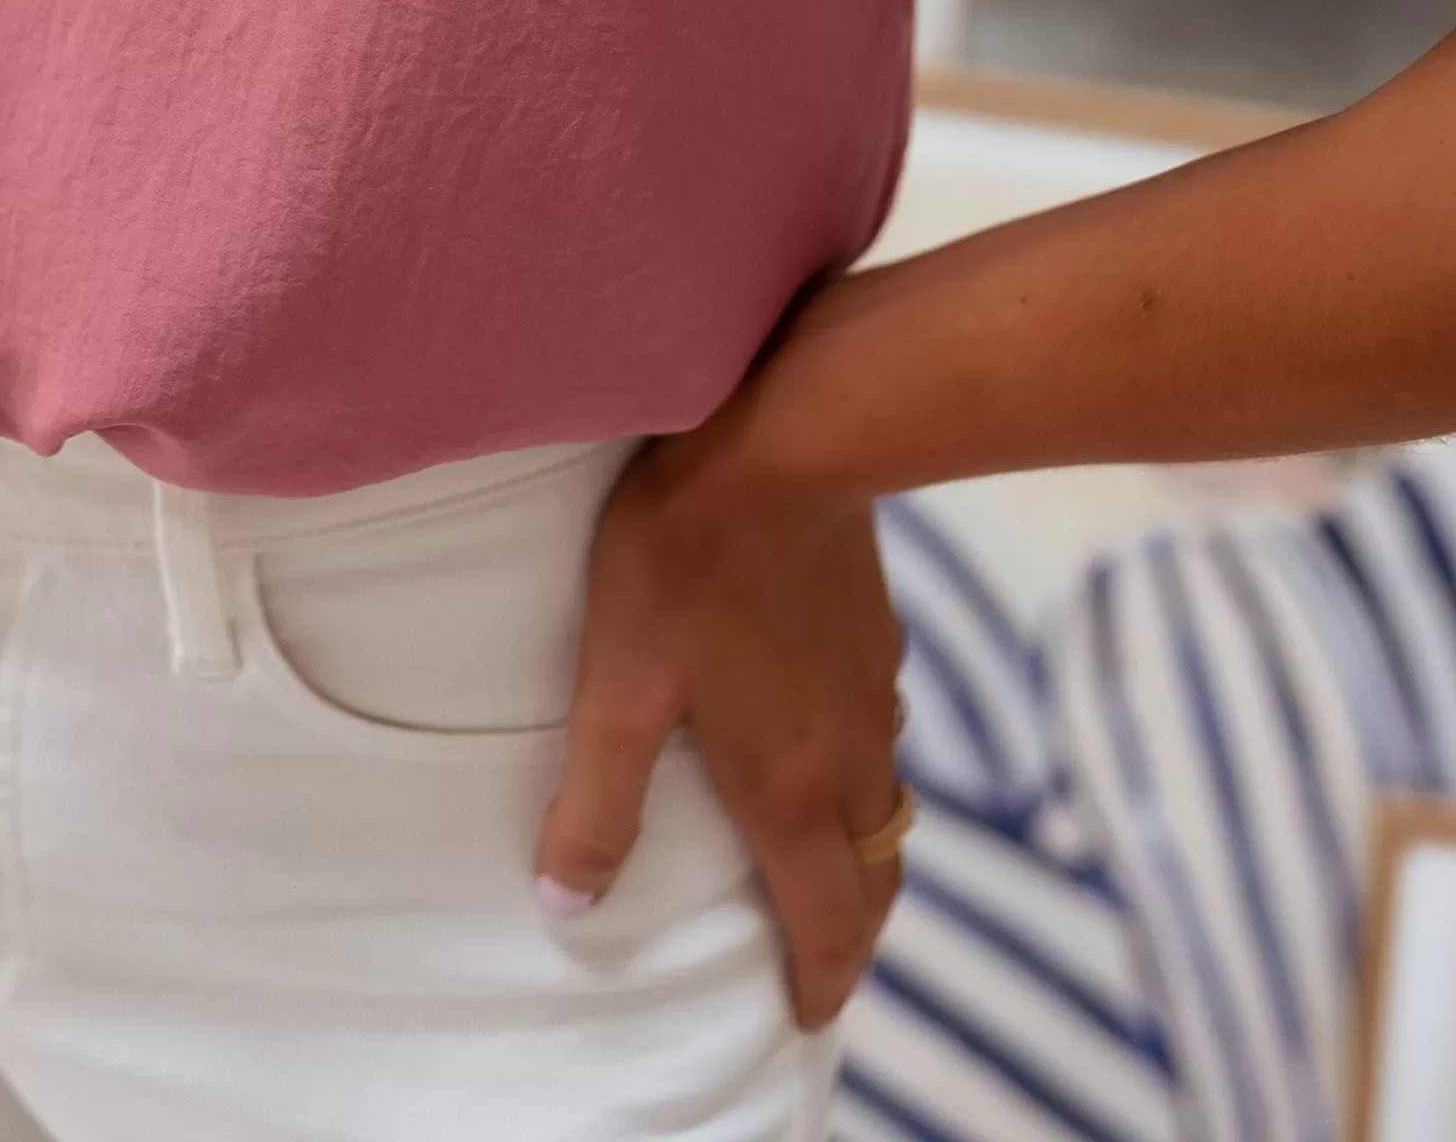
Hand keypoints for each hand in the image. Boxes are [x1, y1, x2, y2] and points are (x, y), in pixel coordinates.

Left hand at [533, 409, 905, 1031]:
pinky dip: (865, 765)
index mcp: (790, 785)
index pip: (827, 916)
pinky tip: (831, 729)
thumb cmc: (689, 559)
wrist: (791, 439)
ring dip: (863, 847)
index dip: (822, 978)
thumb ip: (597, 799)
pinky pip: (884, 726)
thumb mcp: (617, 681)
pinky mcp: (878, 626)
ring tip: (828, 860)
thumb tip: (569, 903)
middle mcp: (850, 750)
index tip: (808, 1015)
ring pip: (886, 798)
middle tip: (827, 960)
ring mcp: (874, 684)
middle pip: (873, 871)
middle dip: (853, 928)